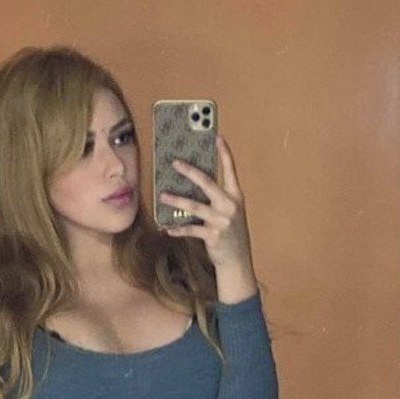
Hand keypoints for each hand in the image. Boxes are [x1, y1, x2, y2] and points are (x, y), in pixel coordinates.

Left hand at [159, 135, 254, 272]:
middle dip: (190, 171)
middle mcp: (230, 206)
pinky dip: (178, 229)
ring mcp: (222, 221)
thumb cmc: (231, 233)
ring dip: (176, 200)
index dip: (224, 154)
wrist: (237, 260)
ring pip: (194, 206)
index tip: (217, 138)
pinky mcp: (213, 236)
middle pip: (207, 183)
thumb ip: (217, 198)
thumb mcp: (230, 212)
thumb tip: (193, 184)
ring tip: (162, 195)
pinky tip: (167, 228)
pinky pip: (191, 229)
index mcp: (236, 196)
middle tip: (175, 163)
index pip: (230, 170)